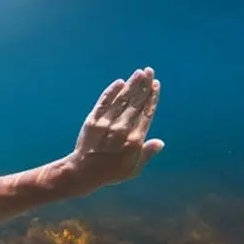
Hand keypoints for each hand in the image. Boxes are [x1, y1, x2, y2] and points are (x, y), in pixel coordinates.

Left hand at [66, 67, 163, 192]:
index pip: (146, 114)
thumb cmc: (110, 172)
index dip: (152, 98)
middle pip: (136, 103)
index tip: (156, 85)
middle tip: (149, 71)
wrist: (83, 172)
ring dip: (131, 85)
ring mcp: (106, 124)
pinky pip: (103, 103)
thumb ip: (147, 154)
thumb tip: (160, 142)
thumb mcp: (133, 169)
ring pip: (121, 100)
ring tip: (138, 72)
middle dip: (143, 85)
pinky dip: (111, 92)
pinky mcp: (92, 121)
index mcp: (134, 141)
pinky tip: (119, 82)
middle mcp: (121, 130)